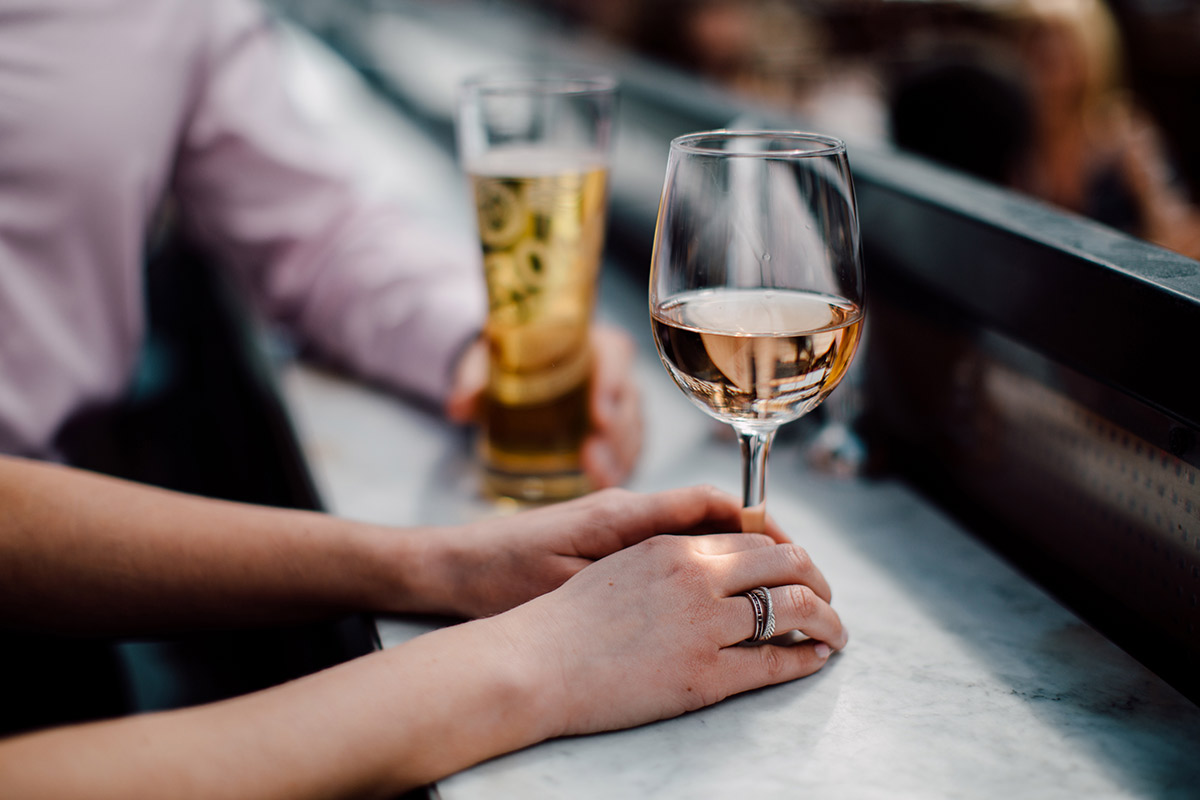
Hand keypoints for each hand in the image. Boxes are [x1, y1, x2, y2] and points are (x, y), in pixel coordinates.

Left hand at [421, 486, 789, 618]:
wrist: (451, 567)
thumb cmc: (499, 577)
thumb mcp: (565, 580)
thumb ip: (628, 566)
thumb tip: (694, 564)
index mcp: (620, 514)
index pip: (706, 502)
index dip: (755, 520)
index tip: (791, 549)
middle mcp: (624, 508)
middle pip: (709, 511)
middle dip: (757, 536)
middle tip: (798, 571)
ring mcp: (615, 520)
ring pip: (691, 525)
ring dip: (731, 547)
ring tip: (770, 581)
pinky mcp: (605, 536)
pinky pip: (667, 538)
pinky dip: (699, 555)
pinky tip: (714, 585)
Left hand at [445, 324, 642, 487]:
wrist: (511, 370)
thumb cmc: (508, 359)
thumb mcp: (489, 362)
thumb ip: (473, 382)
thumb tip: (456, 407)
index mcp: (591, 341)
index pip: (616, 355)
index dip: (612, 383)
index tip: (597, 413)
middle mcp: (612, 370)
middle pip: (628, 399)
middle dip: (616, 431)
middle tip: (591, 455)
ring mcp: (618, 403)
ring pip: (632, 428)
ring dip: (619, 455)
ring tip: (597, 477)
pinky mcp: (616, 432)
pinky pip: (628, 450)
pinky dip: (619, 468)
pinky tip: (602, 485)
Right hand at [489, 531, 847, 737]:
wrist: (533, 661)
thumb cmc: (564, 618)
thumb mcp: (618, 564)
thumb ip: (666, 557)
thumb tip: (704, 562)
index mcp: (674, 546)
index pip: (754, 537)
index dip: (786, 552)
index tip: (797, 566)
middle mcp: (697, 577)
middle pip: (786, 564)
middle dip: (817, 580)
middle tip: (827, 596)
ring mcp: (703, 626)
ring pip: (791, 609)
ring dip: (825, 619)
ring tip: (835, 631)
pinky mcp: (704, 675)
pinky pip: (774, 662)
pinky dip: (804, 658)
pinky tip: (816, 657)